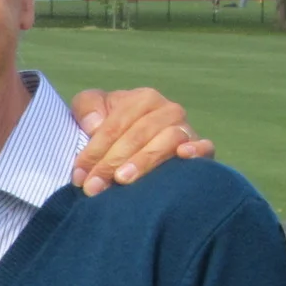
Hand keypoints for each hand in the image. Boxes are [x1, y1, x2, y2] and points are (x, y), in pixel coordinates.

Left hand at [67, 88, 213, 195]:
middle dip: (112, 162)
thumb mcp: (92, 109)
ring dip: (144, 160)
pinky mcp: (202, 148)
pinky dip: (197, 150)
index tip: (80, 175)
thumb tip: (95, 125)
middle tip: (94, 187)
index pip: (116, 124)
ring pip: (167, 140)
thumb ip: (87, 108)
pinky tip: (182, 156)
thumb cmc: (112, 128)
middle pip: (139, 133)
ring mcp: (187, 129)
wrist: (136, 146)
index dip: (95, 149)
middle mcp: (168, 111)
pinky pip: (205, 146)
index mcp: (143, 99)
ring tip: (122, 180)